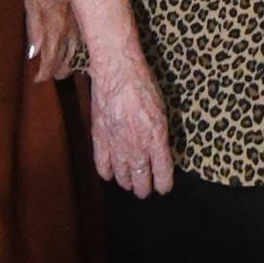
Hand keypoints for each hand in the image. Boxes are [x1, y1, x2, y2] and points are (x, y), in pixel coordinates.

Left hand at [23, 0, 81, 83]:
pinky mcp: (90, 21)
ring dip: (70, 65)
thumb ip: (34, 30)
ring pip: (80, 56)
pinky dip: (80, 53)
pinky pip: (87, 44)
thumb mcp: (32, 1)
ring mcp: (84, 27)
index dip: (44, 74)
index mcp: (56, 28)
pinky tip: (76, 53)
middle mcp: (73, 32)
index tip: (38, 79)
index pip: (51, 62)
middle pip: (68, 64)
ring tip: (61, 67)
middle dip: (57, 71)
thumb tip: (33, 54)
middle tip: (47, 72)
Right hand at [83, 57, 174, 197]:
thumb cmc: (143, 85)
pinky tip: (110, 173)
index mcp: (157, 140)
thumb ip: (161, 135)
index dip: (163, 185)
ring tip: (129, 183)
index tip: (163, 188)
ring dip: (127, 182)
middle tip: (144, 190)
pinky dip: (107, 173)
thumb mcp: (163, 110)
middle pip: (141, 180)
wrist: (117, 72)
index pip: (163, 174)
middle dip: (144, 188)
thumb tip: (161, 150)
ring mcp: (117, 145)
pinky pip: (102, 166)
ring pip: (122, 176)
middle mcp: (137, 148)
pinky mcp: (100, 139)